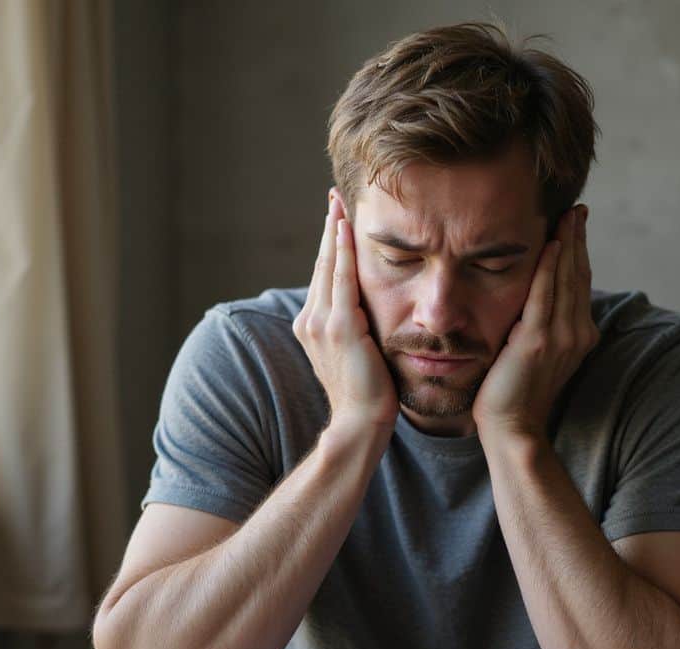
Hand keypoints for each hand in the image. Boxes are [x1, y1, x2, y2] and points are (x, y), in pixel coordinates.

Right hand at [292, 192, 398, 430]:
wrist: (360, 421)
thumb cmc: (367, 391)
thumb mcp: (358, 351)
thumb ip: (356, 325)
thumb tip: (369, 307)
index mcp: (312, 324)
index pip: (323, 274)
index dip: (329, 243)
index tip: (336, 216)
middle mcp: (310, 320)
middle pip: (321, 262)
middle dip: (329, 227)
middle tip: (334, 196)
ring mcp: (321, 323)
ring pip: (328, 265)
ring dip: (334, 231)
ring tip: (340, 203)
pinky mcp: (340, 328)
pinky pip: (341, 280)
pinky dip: (342, 252)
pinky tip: (346, 228)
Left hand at [472, 206, 598, 440]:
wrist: (512, 429)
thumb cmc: (514, 393)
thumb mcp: (533, 351)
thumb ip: (538, 324)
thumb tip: (531, 298)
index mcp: (578, 334)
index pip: (580, 282)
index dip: (579, 250)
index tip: (576, 222)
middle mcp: (577, 333)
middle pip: (579, 275)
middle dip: (578, 239)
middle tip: (577, 209)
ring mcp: (561, 338)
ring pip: (567, 280)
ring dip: (568, 244)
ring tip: (568, 216)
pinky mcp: (537, 341)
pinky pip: (545, 296)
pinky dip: (550, 268)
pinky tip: (551, 244)